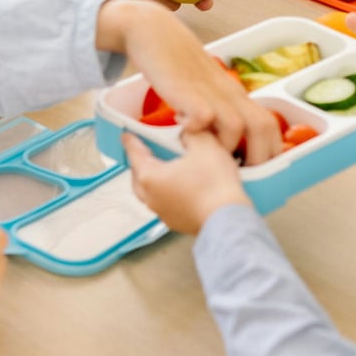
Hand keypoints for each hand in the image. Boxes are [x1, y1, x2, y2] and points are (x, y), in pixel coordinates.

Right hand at [106, 1, 282, 161]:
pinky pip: (202, 116)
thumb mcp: (205, 87)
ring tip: (205, 154)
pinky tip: (182, 130)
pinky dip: (196, 130)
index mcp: (235, 95)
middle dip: (257, 158)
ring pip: (237, 127)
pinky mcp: (186, 89)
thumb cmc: (177, 63)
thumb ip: (216, 109)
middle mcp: (228, 94)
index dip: (269, 151)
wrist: (153, 31)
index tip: (257, 170)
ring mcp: (209, 91)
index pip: (269, 125)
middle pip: (263, 128)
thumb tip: (221, 141)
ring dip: (225, 148)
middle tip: (238, 174)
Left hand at [124, 131, 248, 234]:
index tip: (127, 136)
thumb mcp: (204, 145)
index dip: (131, 141)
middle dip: (141, 163)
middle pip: (138, 176)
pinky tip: (183, 188)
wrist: (228, 219)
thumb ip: (191, 133)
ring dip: (155, 180)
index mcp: (149, 176)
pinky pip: (166, 204)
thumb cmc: (215, 185)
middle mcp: (151, 197)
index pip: (134, 153)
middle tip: (148, 153)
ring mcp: (164, 212)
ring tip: (167, 170)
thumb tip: (186, 133)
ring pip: (150, 193)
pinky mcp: (178, 223)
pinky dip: (169, 194)